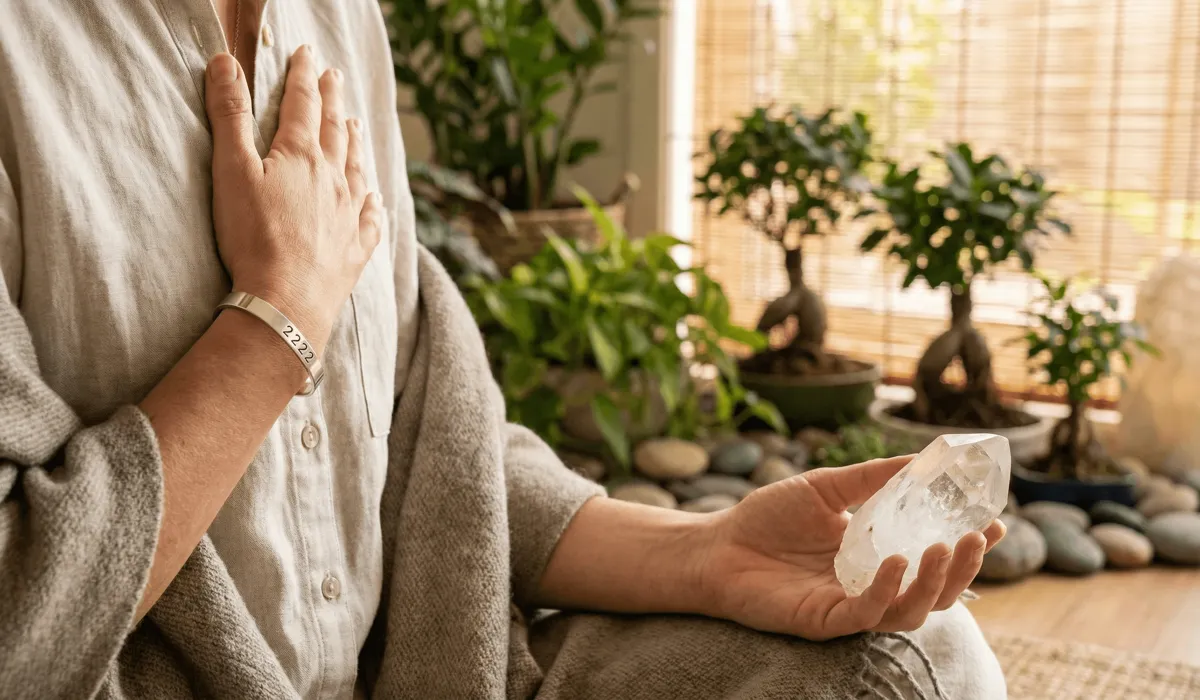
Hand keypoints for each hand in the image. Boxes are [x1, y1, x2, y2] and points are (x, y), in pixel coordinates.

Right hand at [204, 47, 380, 353]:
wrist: (285, 302)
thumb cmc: (253, 237)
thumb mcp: (231, 170)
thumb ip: (229, 115)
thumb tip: (225, 61)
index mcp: (302, 156)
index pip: (303, 104)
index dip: (303, 76)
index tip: (307, 55)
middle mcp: (334, 180)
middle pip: (335, 130)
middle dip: (332, 100)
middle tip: (334, 77)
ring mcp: (349, 216)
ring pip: (357, 169)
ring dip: (355, 142)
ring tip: (355, 125)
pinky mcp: (354, 250)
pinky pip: (370, 219)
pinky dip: (373, 203)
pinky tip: (375, 199)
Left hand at [698, 456, 1005, 640]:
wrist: (716, 544)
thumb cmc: (767, 517)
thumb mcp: (826, 487)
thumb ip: (871, 477)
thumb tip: (922, 457)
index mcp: (877, 554)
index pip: (934, 558)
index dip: (969, 546)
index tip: (995, 522)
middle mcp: (870, 585)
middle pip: (934, 592)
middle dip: (964, 570)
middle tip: (977, 539)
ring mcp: (849, 605)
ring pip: (910, 611)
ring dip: (934, 583)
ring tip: (944, 549)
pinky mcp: (824, 621)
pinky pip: (866, 615)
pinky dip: (886, 590)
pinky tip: (894, 561)